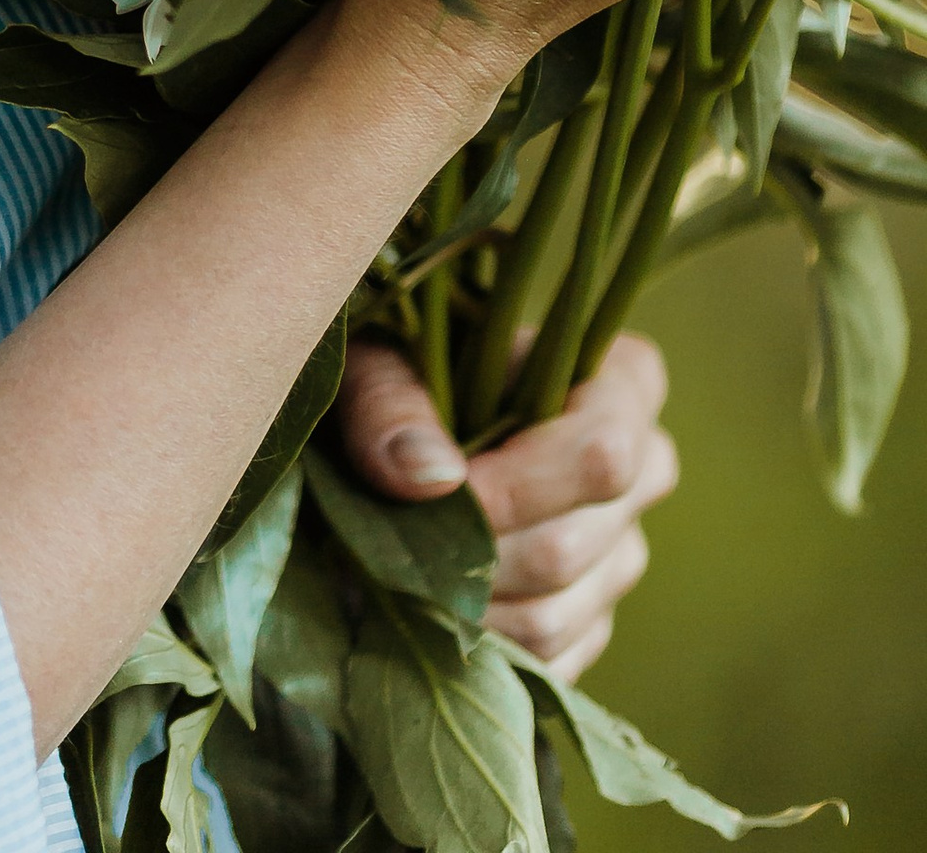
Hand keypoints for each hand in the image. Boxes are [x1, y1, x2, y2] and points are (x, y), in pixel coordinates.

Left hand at [338, 332, 677, 683]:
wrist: (406, 421)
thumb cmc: (397, 367)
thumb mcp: (378, 358)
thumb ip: (392, 402)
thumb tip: (433, 479)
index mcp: (620, 382)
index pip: (605, 452)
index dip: (521, 485)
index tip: (448, 492)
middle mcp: (642, 470)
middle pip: (570, 546)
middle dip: (474, 556)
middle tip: (398, 544)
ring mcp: (621, 551)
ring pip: (556, 615)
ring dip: (467, 608)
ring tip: (399, 576)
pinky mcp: (593, 617)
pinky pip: (548, 662)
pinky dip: (481, 651)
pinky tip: (429, 613)